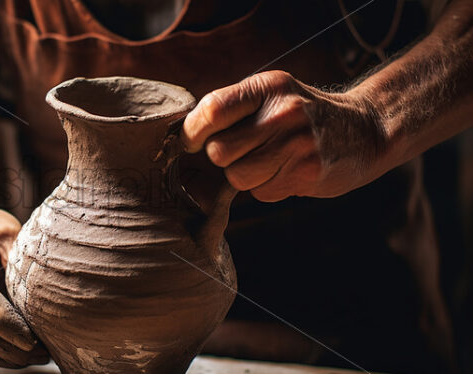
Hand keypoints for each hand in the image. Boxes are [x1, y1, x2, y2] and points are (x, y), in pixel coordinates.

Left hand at [182, 70, 387, 201]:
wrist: (365, 131)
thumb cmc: (304, 115)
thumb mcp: (273, 95)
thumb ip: (234, 109)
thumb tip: (184, 138)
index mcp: (268, 87)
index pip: (212, 110)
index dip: (193, 132)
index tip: (192, 141)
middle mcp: (283, 112)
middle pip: (219, 151)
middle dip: (222, 159)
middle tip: (240, 153)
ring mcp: (297, 145)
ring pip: (237, 177)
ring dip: (244, 176)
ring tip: (267, 162)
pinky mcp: (307, 174)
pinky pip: (261, 192)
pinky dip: (267, 188)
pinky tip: (287, 172)